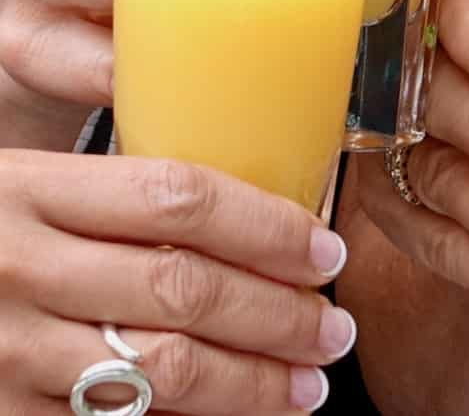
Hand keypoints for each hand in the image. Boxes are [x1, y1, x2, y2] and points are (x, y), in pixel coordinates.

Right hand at [0, 150, 357, 414]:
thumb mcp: (28, 185)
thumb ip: (118, 194)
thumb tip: (259, 213)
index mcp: (29, 186)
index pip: (177, 197)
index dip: (268, 226)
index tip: (326, 249)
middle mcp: (15, 265)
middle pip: (183, 289)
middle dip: (280, 313)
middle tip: (335, 328)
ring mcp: (3, 348)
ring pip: (160, 371)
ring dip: (253, 383)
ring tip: (309, 384)